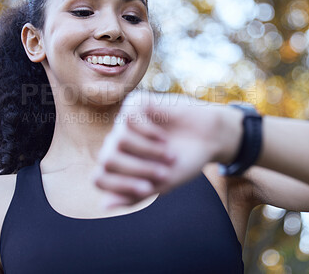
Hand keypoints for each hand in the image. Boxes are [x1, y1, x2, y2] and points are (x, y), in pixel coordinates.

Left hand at [94, 91, 242, 206]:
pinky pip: (130, 119)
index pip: (99, 177)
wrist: (209, 137)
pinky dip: (149, 133)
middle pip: (107, 159)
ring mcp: (124, 122)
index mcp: (119, 164)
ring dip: (148, 152)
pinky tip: (164, 137)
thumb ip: (133, 195)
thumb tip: (104, 205)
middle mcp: (117, 142)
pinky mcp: (136, 103)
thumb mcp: (161, 183)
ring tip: (169, 155)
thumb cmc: (184, 161)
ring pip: (119, 139)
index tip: (148, 189)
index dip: (119, 186)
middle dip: (137, 169)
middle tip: (164, 173)